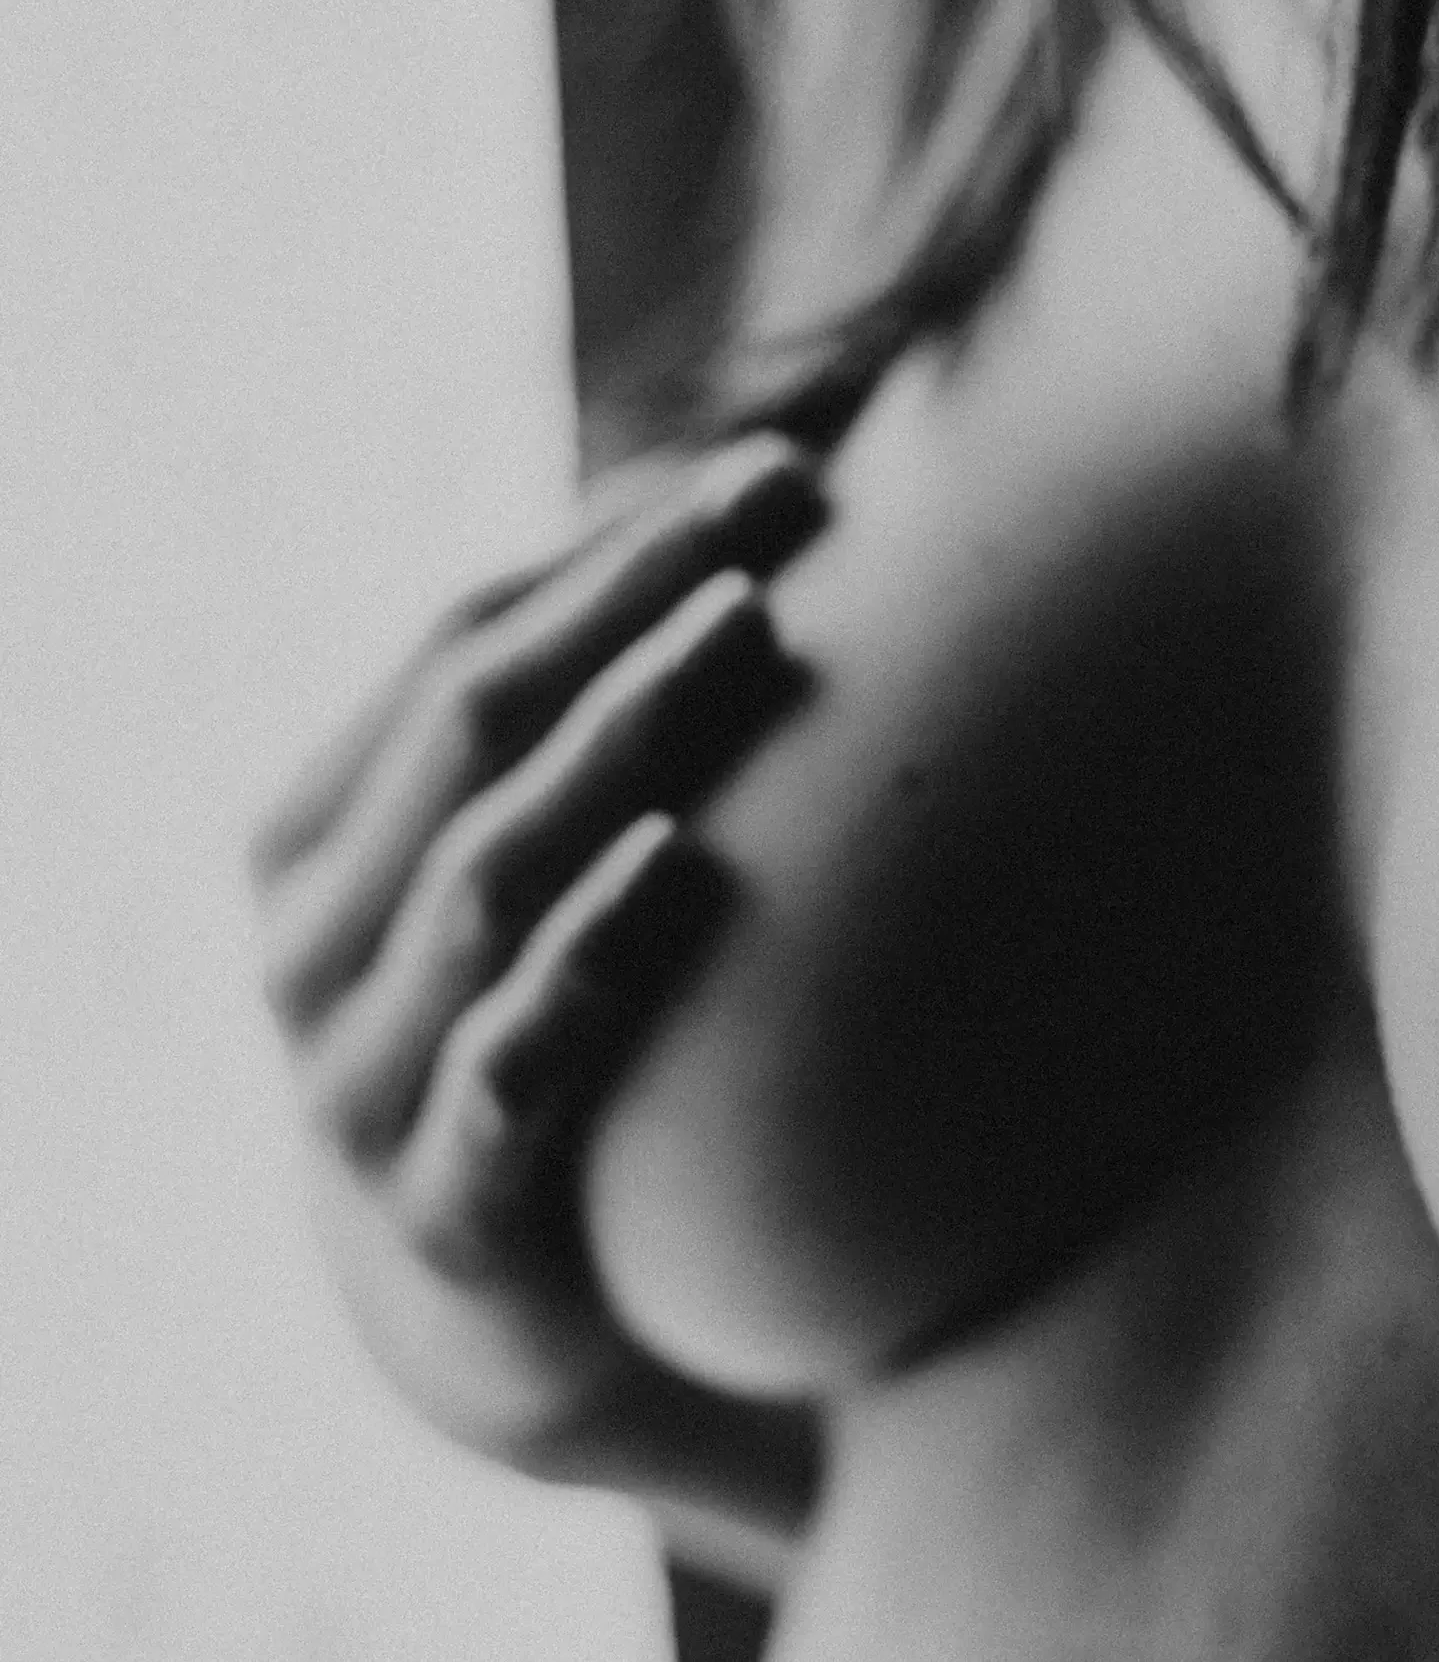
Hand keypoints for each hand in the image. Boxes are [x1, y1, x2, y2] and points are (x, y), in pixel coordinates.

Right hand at [250, 435, 823, 1563]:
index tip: (770, 468)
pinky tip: (683, 862)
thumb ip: (585, 740)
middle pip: (470, 727)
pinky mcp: (447, 1206)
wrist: (521, 1314)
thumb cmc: (545, 1041)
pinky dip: (588, 956)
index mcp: (316, 836)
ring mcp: (359, 1079)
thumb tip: (750, 527)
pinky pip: (507, 1065)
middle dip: (629, 599)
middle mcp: (311, 944)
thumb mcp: (534, 880)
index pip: (457, 643)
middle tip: (783, 501)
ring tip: (750, 627)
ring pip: (485, 874)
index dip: (608, 546)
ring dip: (622, 739)